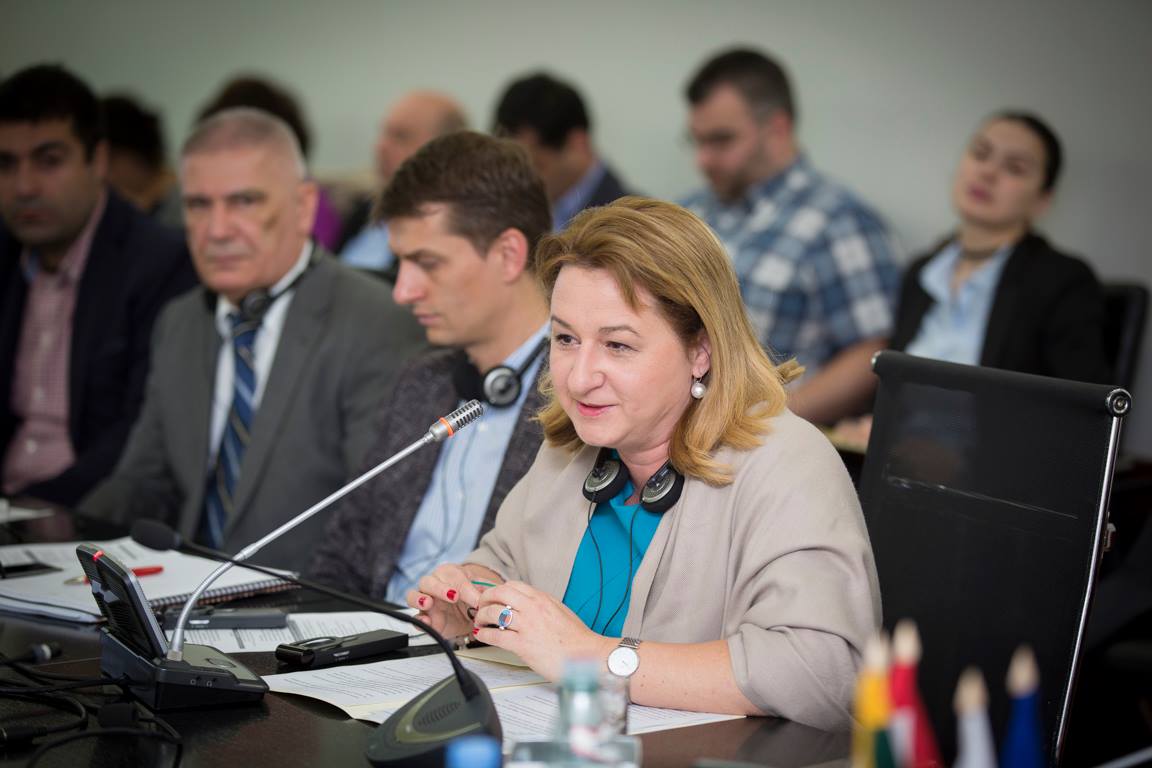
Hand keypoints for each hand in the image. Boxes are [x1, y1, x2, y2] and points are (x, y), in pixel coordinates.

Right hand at [406, 563, 488, 639]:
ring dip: (419, 599)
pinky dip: (419, 621)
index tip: (474, 598)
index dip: (463, 586)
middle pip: (427, 581)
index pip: (452, 575)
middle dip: (440, 588)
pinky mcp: (425, 619)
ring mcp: (426, 602)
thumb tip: (484, 597)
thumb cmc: (472, 596)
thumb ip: (482, 593)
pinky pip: (416, 618)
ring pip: (413, 595)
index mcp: (448, 573)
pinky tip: (427, 622)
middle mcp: (433, 585)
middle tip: (454, 597)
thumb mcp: (481, 592)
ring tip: (428, 603)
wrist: (471, 613)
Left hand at [472, 581, 613, 681]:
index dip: (498, 590)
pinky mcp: (523, 645)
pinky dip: (484, 635)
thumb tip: (527, 603)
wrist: (587, 656)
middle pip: (499, 593)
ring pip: (494, 613)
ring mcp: (527, 625)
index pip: (513, 585)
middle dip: (485, 598)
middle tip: (480, 606)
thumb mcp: (560, 611)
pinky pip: (495, 636)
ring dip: (482, 617)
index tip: (493, 596)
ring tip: (479, 622)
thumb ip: (542, 605)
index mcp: (542, 599)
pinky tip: (481, 636)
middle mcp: (533, 608)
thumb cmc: (576, 638)